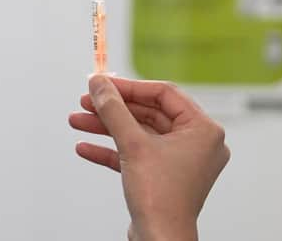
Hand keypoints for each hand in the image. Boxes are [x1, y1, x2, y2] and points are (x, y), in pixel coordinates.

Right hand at [69, 76, 229, 240]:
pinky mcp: (166, 177)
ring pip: (142, 135)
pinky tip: (86, 147)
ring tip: (78, 120)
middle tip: (88, 101)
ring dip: (109, 128)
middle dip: (115, 110)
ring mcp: (182, 161)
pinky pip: (140, 155)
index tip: (104, 83)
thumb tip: (100, 84)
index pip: (165, 94)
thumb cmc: (161, 199)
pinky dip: (114, 150)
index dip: (131, 87)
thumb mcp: (134, 145)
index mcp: (203, 129)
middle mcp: (198, 143)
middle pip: (151, 114)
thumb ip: (115, 111)